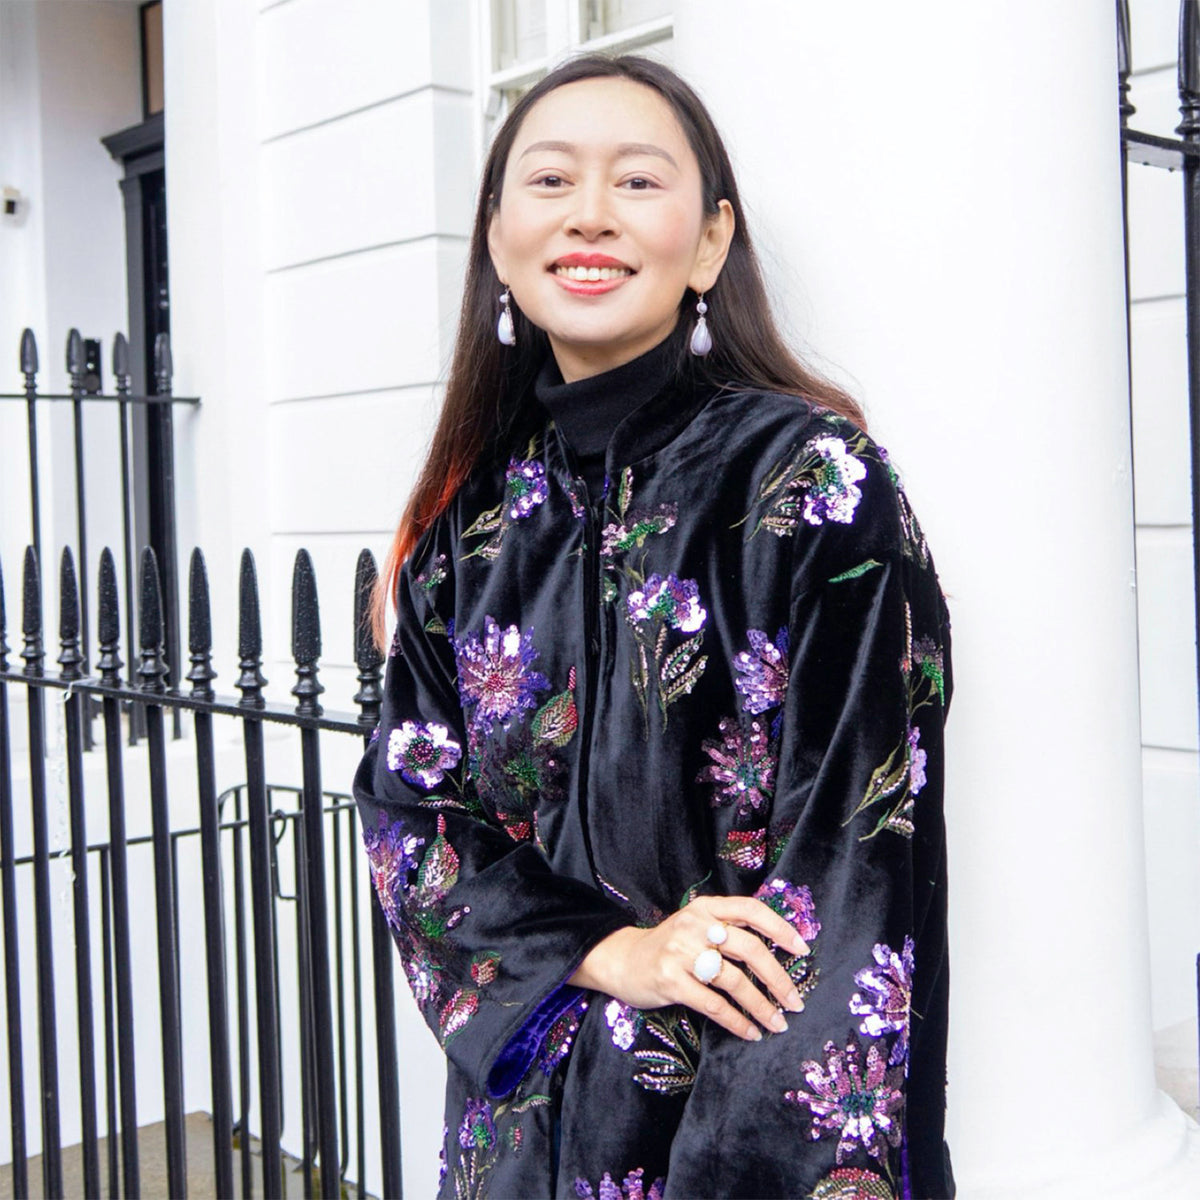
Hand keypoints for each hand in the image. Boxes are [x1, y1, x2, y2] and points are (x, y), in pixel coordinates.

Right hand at [567, 896, 809, 1041]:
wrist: (622, 959)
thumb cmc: (670, 946)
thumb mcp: (696, 925)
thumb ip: (728, 928)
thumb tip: (779, 948)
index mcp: (705, 907)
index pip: (751, 909)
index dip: (780, 928)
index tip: (803, 949)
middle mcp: (694, 925)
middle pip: (749, 948)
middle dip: (778, 978)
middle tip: (796, 1002)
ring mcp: (680, 953)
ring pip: (734, 981)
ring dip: (762, 1006)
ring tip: (778, 1023)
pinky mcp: (671, 981)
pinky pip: (714, 1005)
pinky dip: (737, 1021)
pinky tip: (750, 1032)